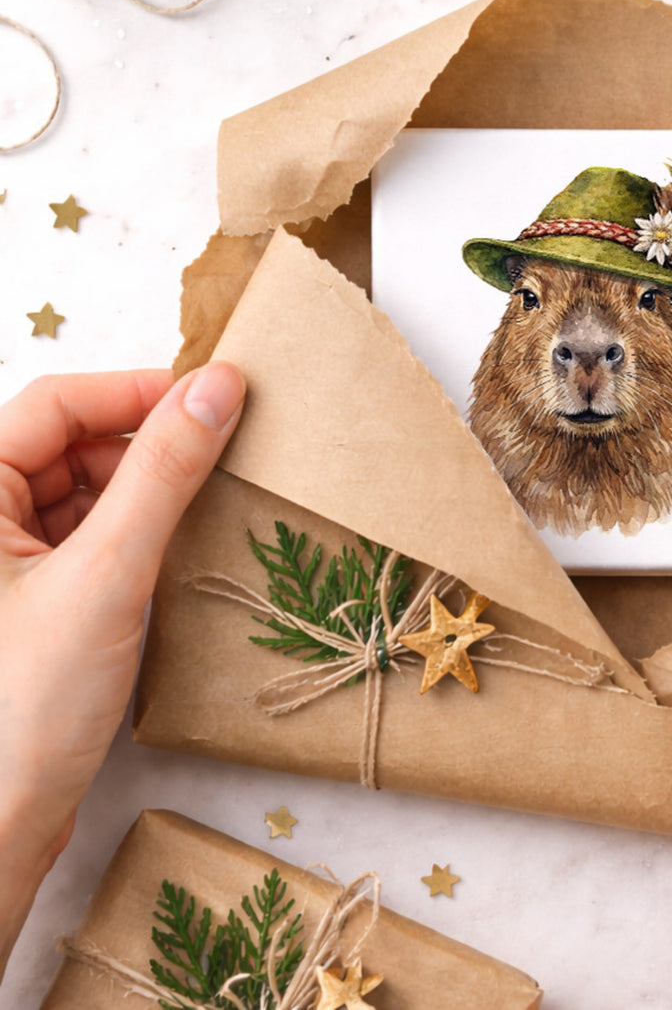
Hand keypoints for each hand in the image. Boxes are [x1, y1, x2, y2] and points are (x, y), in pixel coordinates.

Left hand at [0, 365, 244, 977]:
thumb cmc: (23, 706)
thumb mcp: (107, 573)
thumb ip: (164, 472)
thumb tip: (218, 387)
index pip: (55, 404)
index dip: (136, 391)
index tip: (216, 395)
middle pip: (71, 443)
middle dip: (148, 440)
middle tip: (226, 447)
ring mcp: (6, 563)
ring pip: (86, 490)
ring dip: (148, 486)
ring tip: (212, 497)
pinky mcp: (35, 599)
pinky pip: (93, 535)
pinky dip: (139, 530)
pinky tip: (182, 545)